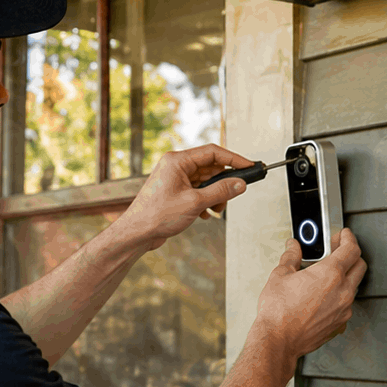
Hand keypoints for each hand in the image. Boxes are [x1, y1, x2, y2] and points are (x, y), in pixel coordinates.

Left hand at [113, 145, 253, 251]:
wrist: (137, 233)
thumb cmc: (155, 215)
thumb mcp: (195, 202)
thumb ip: (220, 191)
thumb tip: (239, 184)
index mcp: (177, 161)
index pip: (212, 152)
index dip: (233, 159)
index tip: (249, 166)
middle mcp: (175, 166)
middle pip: (210, 167)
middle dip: (223, 183)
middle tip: (234, 193)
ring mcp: (175, 179)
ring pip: (205, 181)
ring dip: (215, 195)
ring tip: (215, 209)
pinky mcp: (176, 191)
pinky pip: (198, 190)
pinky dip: (205, 201)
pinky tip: (204, 214)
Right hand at [252, 230, 365, 360]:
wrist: (278, 340)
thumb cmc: (278, 312)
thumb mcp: (280, 276)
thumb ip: (291, 257)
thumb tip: (293, 247)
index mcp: (330, 273)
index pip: (351, 248)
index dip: (348, 238)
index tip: (344, 235)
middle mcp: (342, 290)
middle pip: (360, 265)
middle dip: (352, 255)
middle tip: (338, 251)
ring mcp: (344, 308)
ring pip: (354, 285)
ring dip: (346, 276)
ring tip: (328, 274)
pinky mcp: (340, 322)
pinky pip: (346, 304)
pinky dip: (340, 295)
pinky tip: (325, 295)